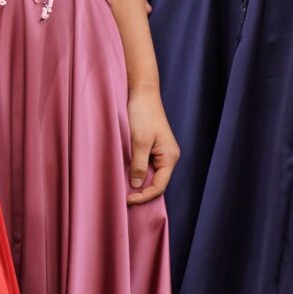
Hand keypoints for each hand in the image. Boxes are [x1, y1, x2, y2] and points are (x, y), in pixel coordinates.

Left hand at [127, 86, 177, 203]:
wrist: (142, 93)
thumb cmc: (143, 114)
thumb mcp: (139, 141)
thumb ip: (139, 165)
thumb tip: (137, 186)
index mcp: (170, 157)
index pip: (159, 186)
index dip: (144, 196)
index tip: (127, 200)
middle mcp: (168, 157)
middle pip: (156, 183)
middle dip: (141, 192)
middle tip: (123, 197)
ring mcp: (161, 153)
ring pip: (151, 175)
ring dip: (138, 183)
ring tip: (122, 188)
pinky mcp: (152, 148)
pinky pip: (146, 166)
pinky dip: (136, 172)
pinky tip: (125, 175)